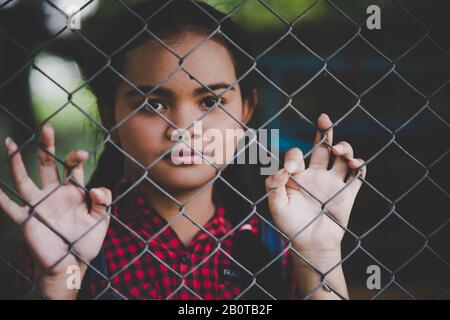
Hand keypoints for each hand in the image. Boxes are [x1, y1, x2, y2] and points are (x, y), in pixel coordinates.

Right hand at [0, 123, 110, 280]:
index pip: (72, 168)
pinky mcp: (27, 219)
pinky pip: (10, 207)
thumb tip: (96, 188)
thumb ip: (103, 201)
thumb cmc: (86, 240)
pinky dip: (0, 198)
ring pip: (25, 179)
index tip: (80, 155)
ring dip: (17, 162)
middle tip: (47, 128)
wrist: (72, 264)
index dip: (75, 158)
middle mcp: (54, 193)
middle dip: (48, 146)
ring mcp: (39, 204)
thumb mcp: (101, 219)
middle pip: (48, 164)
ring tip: (12, 143)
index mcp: (73, 191)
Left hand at [265, 114, 366, 262]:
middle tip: (324, 118)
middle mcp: (316, 174)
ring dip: (344, 148)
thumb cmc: (290, 225)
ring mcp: (333, 182)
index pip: (297, 154)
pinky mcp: (347, 193)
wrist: (310, 244)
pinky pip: (357, 176)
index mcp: (298, 175)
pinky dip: (360, 167)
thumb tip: (282, 169)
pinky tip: (356, 165)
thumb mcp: (276, 205)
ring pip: (342, 157)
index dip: (295, 156)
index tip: (292, 170)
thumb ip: (273, 186)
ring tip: (340, 150)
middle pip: (322, 147)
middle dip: (324, 131)